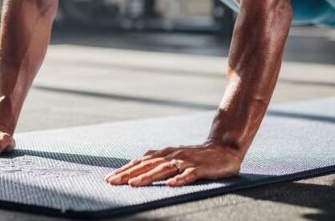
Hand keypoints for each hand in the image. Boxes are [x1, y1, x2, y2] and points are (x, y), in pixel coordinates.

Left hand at [105, 141, 242, 186]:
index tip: (109, 178)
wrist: (224, 149)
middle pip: (148, 165)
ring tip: (133, 185)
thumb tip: (136, 165)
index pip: (141, 162)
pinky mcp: (201, 169)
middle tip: (112, 182)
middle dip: (128, 174)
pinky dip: (180, 180)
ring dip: (148, 177)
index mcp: (165, 153)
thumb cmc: (197, 156)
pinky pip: (189, 175)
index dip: (125, 170)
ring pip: (164, 169)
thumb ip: (158, 160)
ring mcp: (187, 161)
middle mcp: (173, 155)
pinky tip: (171, 185)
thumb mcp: (175, 156)